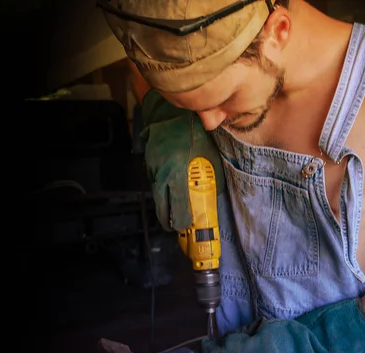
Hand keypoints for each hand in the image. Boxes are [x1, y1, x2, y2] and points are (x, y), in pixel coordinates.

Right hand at [140, 90, 224, 231]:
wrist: (169, 112)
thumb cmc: (194, 132)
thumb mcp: (210, 155)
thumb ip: (213, 177)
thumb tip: (216, 193)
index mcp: (178, 174)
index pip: (177, 208)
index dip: (181, 222)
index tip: (186, 228)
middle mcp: (162, 175)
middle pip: (162, 208)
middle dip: (170, 220)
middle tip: (178, 226)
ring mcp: (153, 169)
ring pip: (157, 196)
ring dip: (166, 204)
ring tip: (176, 210)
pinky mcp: (148, 164)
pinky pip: (155, 182)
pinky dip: (162, 188)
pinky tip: (171, 187)